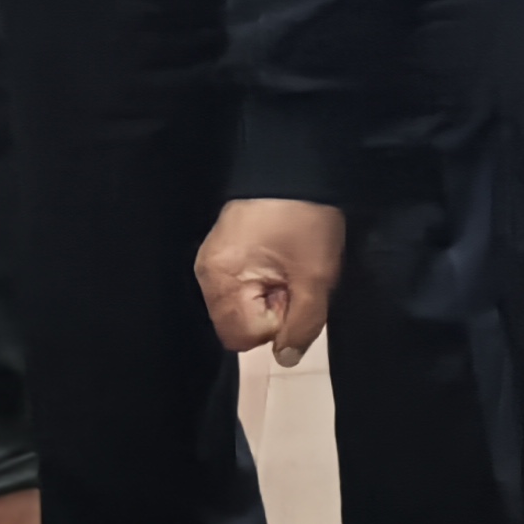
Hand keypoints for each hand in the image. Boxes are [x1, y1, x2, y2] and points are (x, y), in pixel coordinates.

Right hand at [198, 197, 345, 367]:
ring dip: (270, 298)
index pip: (244, 337)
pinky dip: (262, 281)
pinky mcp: (222, 252)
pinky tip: (279, 259)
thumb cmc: (306, 220)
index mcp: (221, 279)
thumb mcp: (317, 275)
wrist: (297, 164)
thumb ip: (304, 324)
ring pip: (241, 307)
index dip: (278, 323)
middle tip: (293, 278)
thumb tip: (285, 359)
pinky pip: (240, 286)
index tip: (295, 291)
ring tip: (288, 266)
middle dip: (272, 312)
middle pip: (238, 325)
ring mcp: (212, 261)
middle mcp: (206, 273)